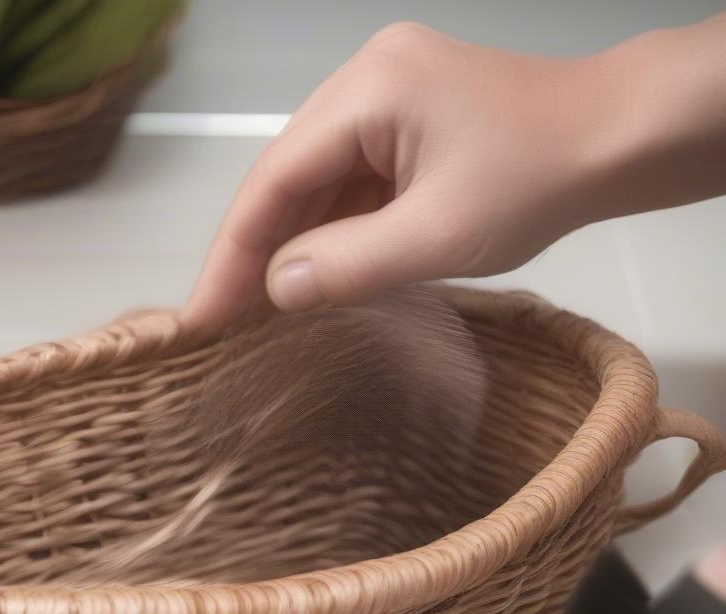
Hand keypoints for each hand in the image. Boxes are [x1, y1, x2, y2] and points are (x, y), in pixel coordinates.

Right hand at [184, 16, 725, 333]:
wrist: (617, 139)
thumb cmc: (536, 182)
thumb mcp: (437, 235)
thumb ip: (348, 265)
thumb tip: (272, 291)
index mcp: (366, 92)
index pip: (273, 178)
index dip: (231, 252)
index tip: (201, 317)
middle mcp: (361, 83)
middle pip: (285, 176)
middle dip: (252, 252)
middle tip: (219, 324)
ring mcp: (382, 100)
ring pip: (312, 182)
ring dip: (286, 245)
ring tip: (250, 311)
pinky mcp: (401, 124)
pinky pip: (346, 182)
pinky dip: (324, 231)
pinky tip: (306, 274)